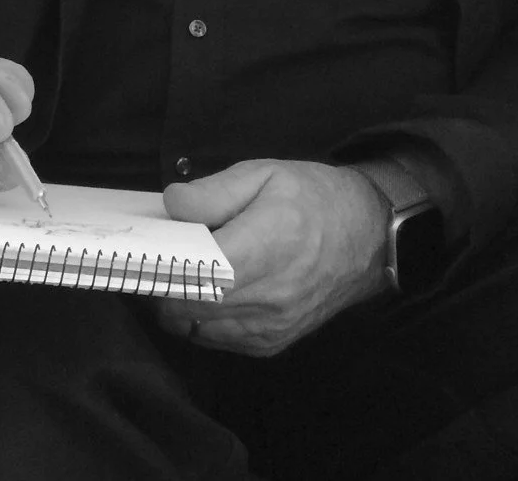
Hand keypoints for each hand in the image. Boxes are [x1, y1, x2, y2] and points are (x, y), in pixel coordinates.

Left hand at [152, 159, 388, 357]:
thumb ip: (213, 191)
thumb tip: (171, 207)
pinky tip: (209, 291)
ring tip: (184, 273)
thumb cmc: (314, 197)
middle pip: (188, 306)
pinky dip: (202, 319)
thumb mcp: (264, 173)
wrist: (369, 237)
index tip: (148, 249)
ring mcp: (271, 326)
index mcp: (266, 246)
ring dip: (179, 305)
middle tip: (161, 258)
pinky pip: (217, 340)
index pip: (196, 273)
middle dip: (163, 284)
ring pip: (196, 328)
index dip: (164, 264)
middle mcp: (269, 295)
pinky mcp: (272, 343)